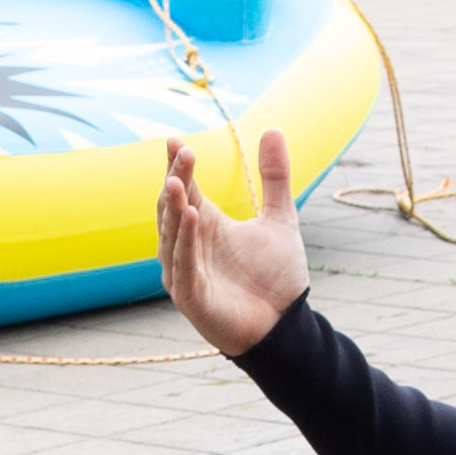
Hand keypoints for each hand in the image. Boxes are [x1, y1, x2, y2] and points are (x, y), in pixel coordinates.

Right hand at [158, 128, 308, 356]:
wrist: (284, 326)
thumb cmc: (276, 278)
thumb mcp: (280, 219)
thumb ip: (275, 177)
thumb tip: (273, 128)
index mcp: (204, 225)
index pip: (184, 187)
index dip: (178, 165)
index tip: (175, 139)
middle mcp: (187, 245)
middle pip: (173, 206)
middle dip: (175, 179)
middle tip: (183, 152)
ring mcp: (184, 271)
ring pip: (171, 234)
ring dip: (173, 207)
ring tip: (178, 180)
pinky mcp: (190, 296)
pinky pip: (183, 264)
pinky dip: (184, 241)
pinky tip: (191, 216)